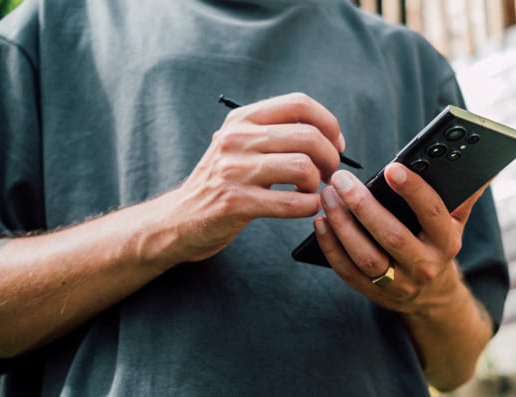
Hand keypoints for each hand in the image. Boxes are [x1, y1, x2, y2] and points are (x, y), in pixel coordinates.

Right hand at [169, 93, 344, 263]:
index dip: (328, 123)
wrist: (180, 219)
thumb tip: (330, 136)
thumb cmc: (220, 184)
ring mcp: (233, 171)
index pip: (299, 104)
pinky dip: (309, 206)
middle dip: (330, 158)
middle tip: (329, 174)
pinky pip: (292, 202)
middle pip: (307, 136)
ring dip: (318, 184)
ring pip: (303, 167)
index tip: (336, 145)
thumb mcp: (238, 146)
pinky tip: (305, 207)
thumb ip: (274, 134)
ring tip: (311, 191)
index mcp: (241, 120)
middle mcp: (235, 139)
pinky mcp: (236, 202)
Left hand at [313, 162, 489, 312]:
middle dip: (363, 206)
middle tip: (340, 180)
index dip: (414, 190)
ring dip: (342, 225)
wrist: (430, 296)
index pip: (433, 213)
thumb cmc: (435, 244)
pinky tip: (320, 223)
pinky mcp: (372, 293)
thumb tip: (481, 167)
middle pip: (391, 236)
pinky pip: (347, 270)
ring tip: (327, 197)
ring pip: (365, 255)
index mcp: (446, 242)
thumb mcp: (454, 223)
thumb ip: (461, 195)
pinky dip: (330, 247)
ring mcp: (397, 284)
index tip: (392, 168)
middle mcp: (424, 265)